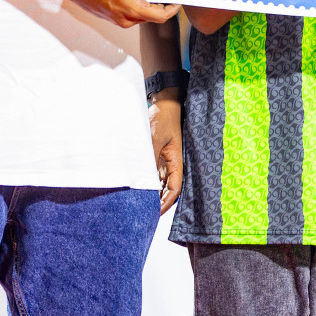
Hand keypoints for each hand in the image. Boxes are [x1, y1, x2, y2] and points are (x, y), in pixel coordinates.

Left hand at [149, 93, 182, 212]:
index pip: (174, 189)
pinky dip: (147, 183)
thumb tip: (143, 177)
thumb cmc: (163, 118)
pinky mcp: (157, 155)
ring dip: (152, 194)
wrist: (164, 102)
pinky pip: (153, 174)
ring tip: (140, 205)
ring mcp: (165, 160)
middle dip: (158, 202)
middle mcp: (172, 164)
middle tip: (145, 213)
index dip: (166, 203)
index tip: (155, 212)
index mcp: (177, 161)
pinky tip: (138, 189)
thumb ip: (150, 158)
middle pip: (167, 190)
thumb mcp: (154, 138)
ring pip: (159, 183)